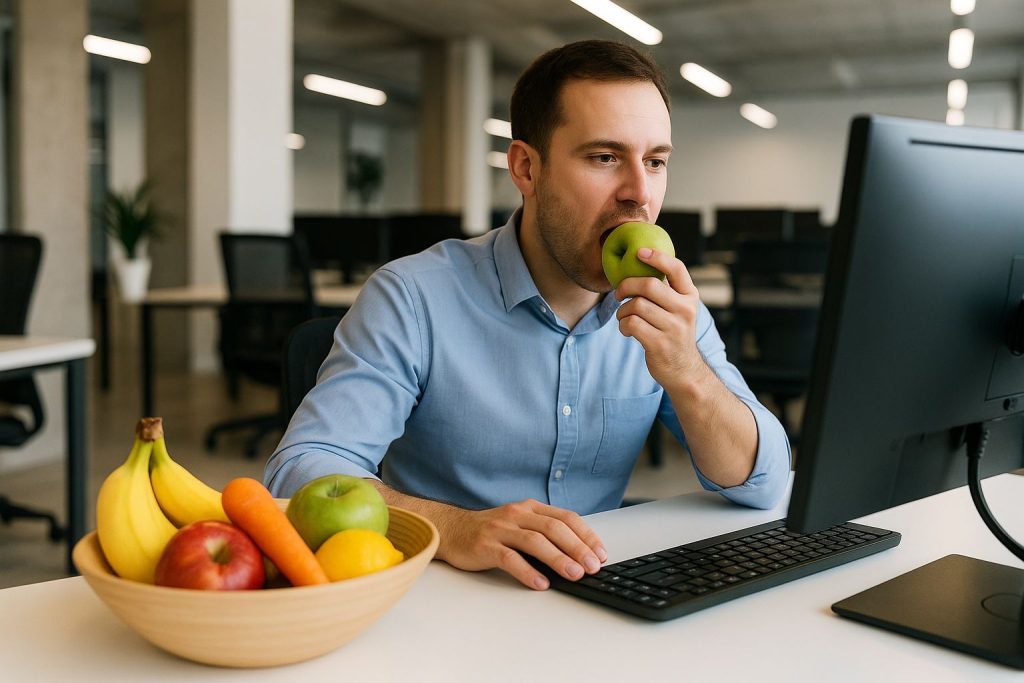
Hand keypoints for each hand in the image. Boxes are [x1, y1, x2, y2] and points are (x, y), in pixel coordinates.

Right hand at [440, 499, 607, 589]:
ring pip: (535, 542)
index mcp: (530, 508)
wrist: (451, 530)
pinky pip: (510, 558)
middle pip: (554, 528)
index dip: (586, 535)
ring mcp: (501, 529)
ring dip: (558, 558)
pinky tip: (541, 583)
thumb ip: (543, 533)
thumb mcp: (519, 524)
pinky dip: (527, 572)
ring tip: (574, 574)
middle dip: (577, 548)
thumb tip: (578, 556)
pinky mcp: (486, 546)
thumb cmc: (490, 531)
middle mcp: (517, 514)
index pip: (566, 518)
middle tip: (593, 566)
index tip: (601, 553)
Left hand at [614, 248, 706, 387]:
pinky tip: (627, 329)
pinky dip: (623, 325)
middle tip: (619, 293)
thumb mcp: (679, 309)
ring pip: (636, 306)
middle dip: (627, 286)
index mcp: (690, 297)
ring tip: (624, 317)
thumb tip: (641, 262)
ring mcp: (674, 328)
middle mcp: (685, 310)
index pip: (676, 268)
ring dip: (622, 311)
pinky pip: (631, 324)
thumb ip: (667, 290)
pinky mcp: (659, 343)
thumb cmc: (673, 333)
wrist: (683, 369)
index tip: (639, 252)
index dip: (657, 257)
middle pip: (649, 285)